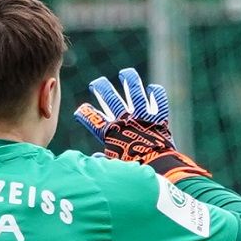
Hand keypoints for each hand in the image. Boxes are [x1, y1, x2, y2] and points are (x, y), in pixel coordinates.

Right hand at [74, 66, 209, 183]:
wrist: (156, 166)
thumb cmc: (132, 167)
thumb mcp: (113, 164)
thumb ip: (104, 159)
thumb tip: (96, 159)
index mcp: (111, 132)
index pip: (92, 118)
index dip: (85, 113)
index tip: (82, 110)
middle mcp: (125, 120)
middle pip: (110, 98)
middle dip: (101, 88)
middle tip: (96, 83)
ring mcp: (142, 117)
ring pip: (134, 92)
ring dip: (129, 81)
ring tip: (125, 73)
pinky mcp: (158, 119)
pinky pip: (158, 102)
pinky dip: (156, 94)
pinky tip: (153, 88)